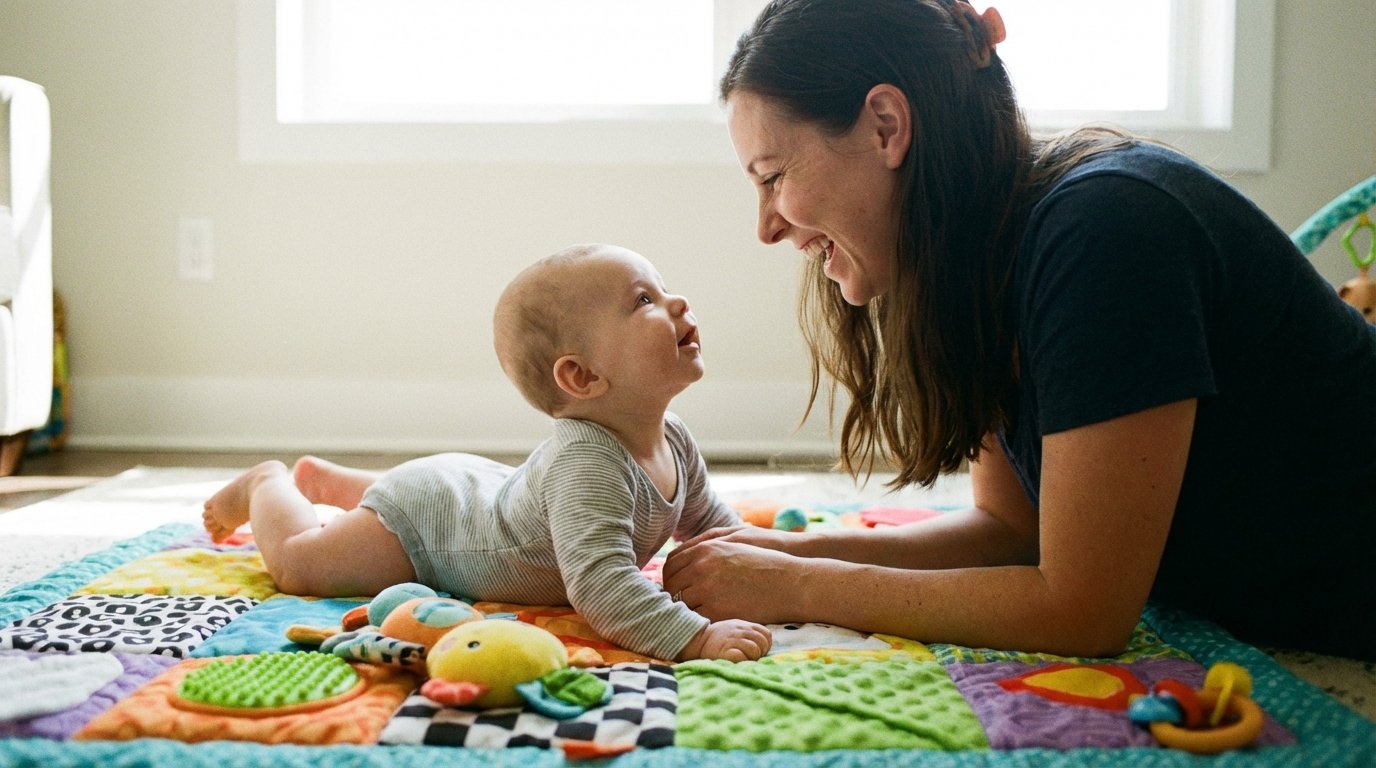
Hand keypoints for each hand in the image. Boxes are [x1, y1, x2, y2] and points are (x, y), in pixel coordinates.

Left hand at [663, 537, 806, 624]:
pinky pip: (695, 619)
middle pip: (671, 584)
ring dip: (683, 609)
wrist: (791, 582)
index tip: (674, 585)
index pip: (671, 564)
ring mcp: (708, 590)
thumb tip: (681, 550)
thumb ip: (707, 544)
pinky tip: (703, 621)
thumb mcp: (735, 540)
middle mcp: (702, 567)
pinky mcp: (717, 612)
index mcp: (705, 549)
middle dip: (673, 594)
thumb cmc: (766, 559)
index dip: (669, 576)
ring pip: (680, 604)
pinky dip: (696, 621)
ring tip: (689, 614)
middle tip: (678, 603)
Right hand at [677, 619, 771, 660]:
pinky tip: (737, 661)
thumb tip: (765, 642)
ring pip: (754, 650)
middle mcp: (740, 631)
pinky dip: (742, 660)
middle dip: (760, 653)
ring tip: (743, 660)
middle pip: (762, 643)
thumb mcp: (736, 627)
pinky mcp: (725, 651)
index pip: (766, 635)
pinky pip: (741, 657)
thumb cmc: (719, 637)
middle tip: (751, 657)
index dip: (766, 644)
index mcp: (745, 625)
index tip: (759, 651)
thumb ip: (749, 631)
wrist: (699, 640)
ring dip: (751, 658)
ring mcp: (733, 640)